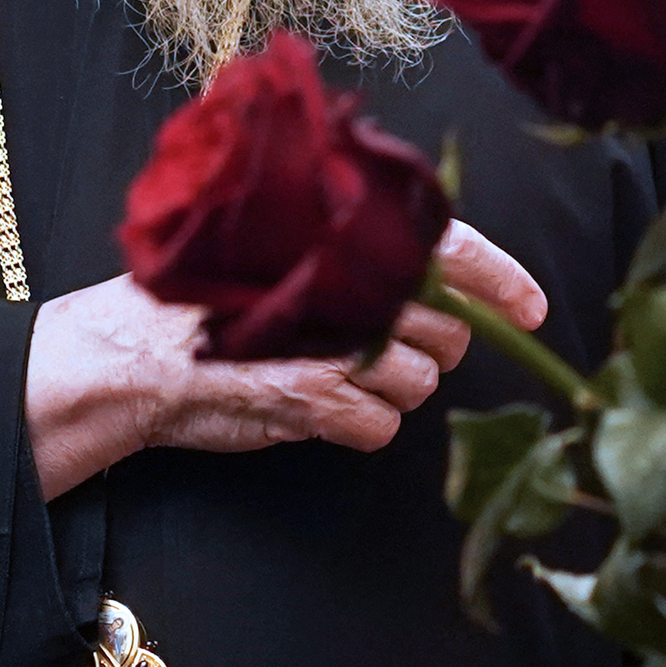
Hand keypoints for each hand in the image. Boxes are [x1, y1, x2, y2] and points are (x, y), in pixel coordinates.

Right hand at [22, 221, 550, 498]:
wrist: (132, 355)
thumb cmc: (202, 302)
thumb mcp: (276, 252)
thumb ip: (348, 255)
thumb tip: (424, 275)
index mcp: (343, 239)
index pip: (451, 248)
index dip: (501, 278)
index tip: (533, 308)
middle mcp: (349, 286)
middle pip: (449, 330)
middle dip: (429, 346)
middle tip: (376, 343)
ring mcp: (336, 345)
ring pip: (419, 383)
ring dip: (388, 388)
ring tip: (331, 372)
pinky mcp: (317, 400)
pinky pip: (381, 427)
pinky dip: (357, 424)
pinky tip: (316, 405)